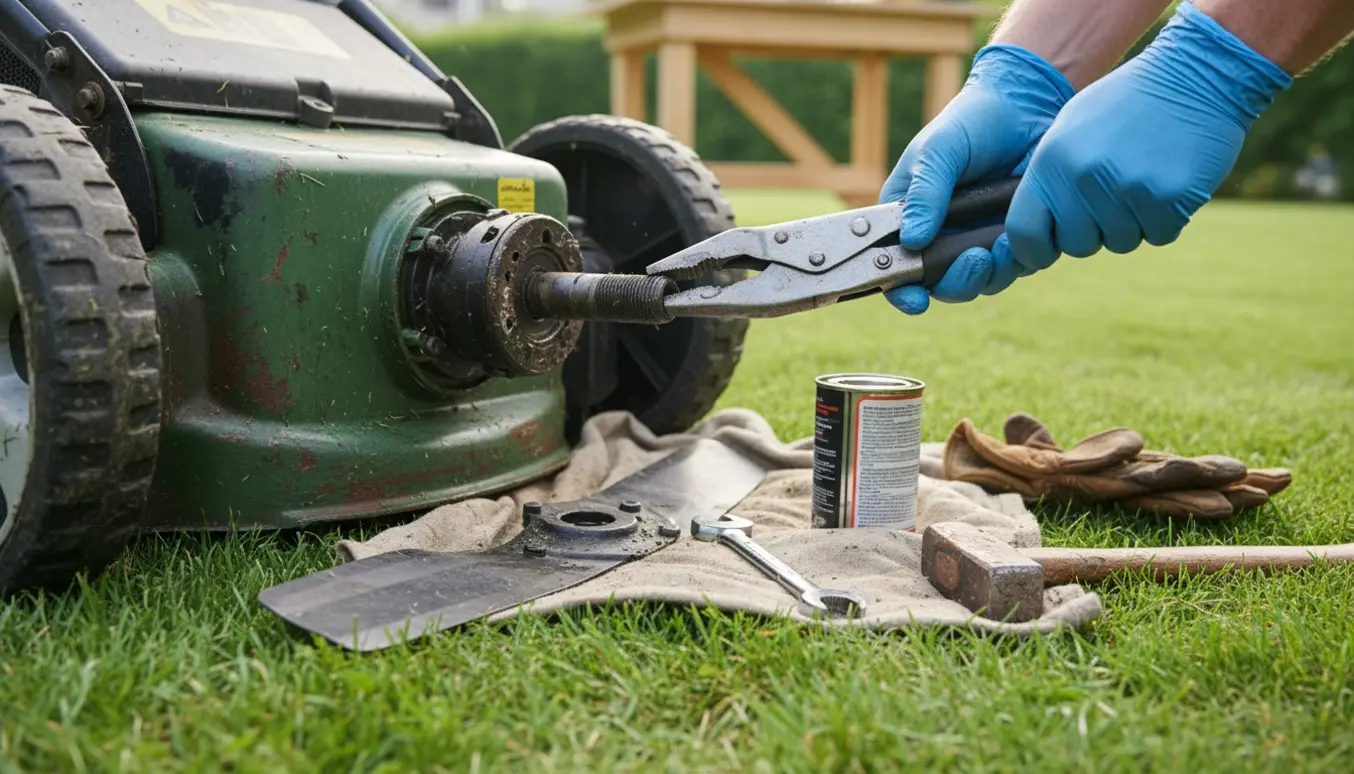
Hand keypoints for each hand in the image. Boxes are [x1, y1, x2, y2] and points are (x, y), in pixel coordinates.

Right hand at [879, 44, 1073, 314]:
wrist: (1027, 104)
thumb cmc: (971, 121)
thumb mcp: (938, 151)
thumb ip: (924, 195)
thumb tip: (912, 241)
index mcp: (908, 217)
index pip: (895, 267)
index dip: (901, 291)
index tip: (916, 299)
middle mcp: (941, 236)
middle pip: (941, 285)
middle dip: (957, 282)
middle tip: (975, 260)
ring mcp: (978, 239)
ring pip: (981, 282)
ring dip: (990, 273)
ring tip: (1002, 243)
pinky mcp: (1015, 237)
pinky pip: (1015, 266)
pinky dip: (1017, 258)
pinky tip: (1018, 234)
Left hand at [1005, 1, 1291, 272]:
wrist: (1195, 74)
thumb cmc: (1126, 103)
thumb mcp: (1071, 129)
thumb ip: (1049, 180)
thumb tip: (1030, 237)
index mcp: (1052, 159)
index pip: (1024, 232)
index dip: (1033, 251)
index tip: (1047, 253)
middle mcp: (1084, 176)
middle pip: (1077, 245)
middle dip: (1094, 231)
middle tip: (1114, 195)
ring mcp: (1127, 188)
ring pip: (1120, 242)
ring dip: (1133, 223)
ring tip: (1144, 177)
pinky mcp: (1169, 197)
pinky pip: (1159, 235)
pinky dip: (1167, 218)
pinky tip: (1170, 179)